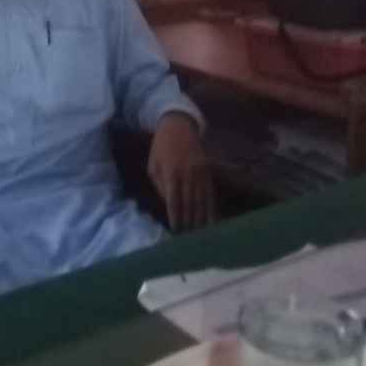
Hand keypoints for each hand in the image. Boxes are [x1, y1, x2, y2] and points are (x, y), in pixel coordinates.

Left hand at [147, 112, 215, 231]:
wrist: (179, 126)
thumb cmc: (160, 147)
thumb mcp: (153, 165)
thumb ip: (160, 186)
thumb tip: (169, 205)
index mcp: (171, 172)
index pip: (174, 201)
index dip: (176, 218)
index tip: (177, 232)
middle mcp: (188, 173)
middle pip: (190, 203)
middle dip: (190, 223)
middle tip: (190, 240)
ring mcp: (200, 172)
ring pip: (202, 200)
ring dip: (202, 219)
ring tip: (202, 236)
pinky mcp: (208, 170)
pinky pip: (210, 193)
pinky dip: (212, 208)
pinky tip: (213, 221)